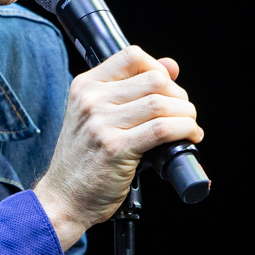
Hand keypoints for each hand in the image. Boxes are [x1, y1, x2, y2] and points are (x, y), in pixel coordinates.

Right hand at [33, 47, 200, 248]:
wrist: (64, 197)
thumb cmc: (83, 159)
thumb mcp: (96, 116)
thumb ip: (130, 89)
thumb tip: (170, 66)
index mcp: (85, 86)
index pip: (132, 56)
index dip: (159, 69)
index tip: (168, 88)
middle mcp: (91, 100)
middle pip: (154, 80)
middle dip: (179, 96)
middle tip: (183, 112)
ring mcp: (101, 124)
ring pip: (161, 104)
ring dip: (186, 114)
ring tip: (189, 125)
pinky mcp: (115, 148)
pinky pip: (161, 129)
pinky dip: (184, 130)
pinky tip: (189, 136)